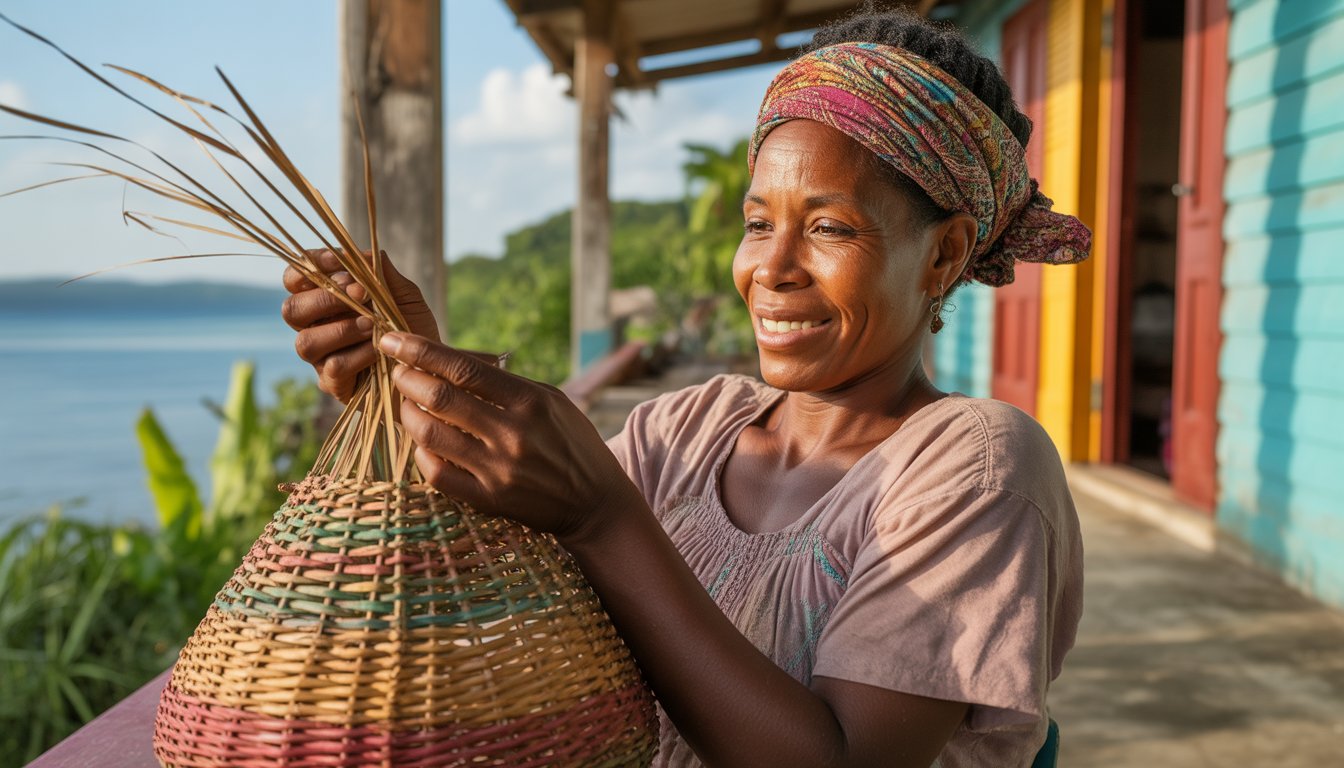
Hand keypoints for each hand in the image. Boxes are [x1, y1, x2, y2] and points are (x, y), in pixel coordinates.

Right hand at [281, 249, 439, 401]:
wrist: (431, 368)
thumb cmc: (413, 328)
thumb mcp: (405, 296)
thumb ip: (383, 274)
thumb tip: (367, 253)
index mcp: (325, 300)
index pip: (296, 279)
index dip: (308, 266)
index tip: (336, 260)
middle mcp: (315, 327)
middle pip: (292, 310)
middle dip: (324, 298)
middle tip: (359, 294)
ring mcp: (322, 357)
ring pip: (305, 342)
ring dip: (340, 329)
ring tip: (370, 325)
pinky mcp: (334, 383)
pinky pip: (332, 367)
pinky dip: (358, 354)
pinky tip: (378, 350)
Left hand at [379, 332, 635, 541]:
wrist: (597, 504)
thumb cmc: (574, 444)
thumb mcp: (553, 400)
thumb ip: (507, 383)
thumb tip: (453, 362)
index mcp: (530, 401)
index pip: (463, 368)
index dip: (421, 350)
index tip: (394, 340)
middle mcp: (512, 433)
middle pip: (439, 397)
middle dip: (407, 379)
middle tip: (397, 372)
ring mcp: (498, 469)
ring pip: (430, 434)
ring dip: (407, 414)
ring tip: (405, 404)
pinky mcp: (489, 500)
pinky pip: (437, 474)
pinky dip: (421, 453)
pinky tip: (422, 442)